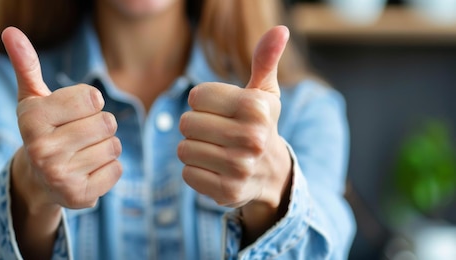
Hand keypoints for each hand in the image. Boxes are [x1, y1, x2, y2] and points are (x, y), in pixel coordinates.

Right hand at [3, 27, 122, 209]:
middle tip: (80, 135)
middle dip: (99, 125)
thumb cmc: (42, 130)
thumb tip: (11, 31)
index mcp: (32, 119)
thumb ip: (26, 65)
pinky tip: (88, 169)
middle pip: (106, 122)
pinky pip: (117, 169)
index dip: (90, 103)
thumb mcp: (33, 98)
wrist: (37, 180)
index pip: (92, 98)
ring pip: (113, 145)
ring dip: (105, 146)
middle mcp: (42, 149)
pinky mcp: (79, 196)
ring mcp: (60, 176)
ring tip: (83, 152)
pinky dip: (109, 168)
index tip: (74, 113)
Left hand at [178, 26, 291, 210]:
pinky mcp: (227, 191)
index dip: (203, 102)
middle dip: (195, 126)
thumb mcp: (264, 93)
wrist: (272, 173)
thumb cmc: (260, 125)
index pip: (196, 96)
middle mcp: (252, 138)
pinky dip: (195, 170)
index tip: (221, 110)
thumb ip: (265, 60)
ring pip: (183, 148)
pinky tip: (214, 168)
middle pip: (186, 122)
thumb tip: (278, 30)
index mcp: (257, 107)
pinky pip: (187, 173)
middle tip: (215, 132)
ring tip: (214, 149)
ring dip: (193, 148)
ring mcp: (240, 167)